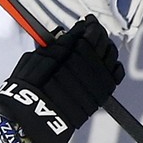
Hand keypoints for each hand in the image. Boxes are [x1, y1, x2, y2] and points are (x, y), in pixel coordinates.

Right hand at [0, 15, 122, 142]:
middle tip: (94, 29)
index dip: (87, 26)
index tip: (86, 23)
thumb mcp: (31, 62)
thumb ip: (51, 46)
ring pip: (110, 54)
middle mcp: (83, 64)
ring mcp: (95, 79)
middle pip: (99, 41)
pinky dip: (114, 65)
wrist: (33, 119)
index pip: (84, 33)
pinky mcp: (102, 93)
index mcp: (66, 53)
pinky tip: (109, 63)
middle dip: (98, 33)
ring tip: (101, 45)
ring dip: (107, 47)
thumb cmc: (26, 91)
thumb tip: (66, 35)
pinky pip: (116, 74)